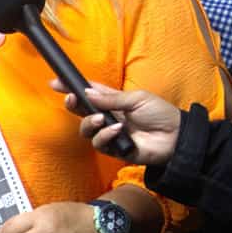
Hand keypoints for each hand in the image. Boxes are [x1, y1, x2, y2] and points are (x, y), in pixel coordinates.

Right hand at [56, 79, 182, 164]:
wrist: (176, 136)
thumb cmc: (160, 113)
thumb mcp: (137, 99)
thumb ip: (111, 99)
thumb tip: (87, 93)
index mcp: (113, 101)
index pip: (88, 92)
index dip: (72, 87)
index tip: (55, 83)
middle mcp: (108, 117)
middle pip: (82, 111)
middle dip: (73, 104)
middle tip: (71, 99)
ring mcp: (110, 134)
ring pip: (86, 130)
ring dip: (89, 123)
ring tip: (101, 119)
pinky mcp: (115, 149)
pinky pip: (100, 143)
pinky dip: (105, 136)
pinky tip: (117, 130)